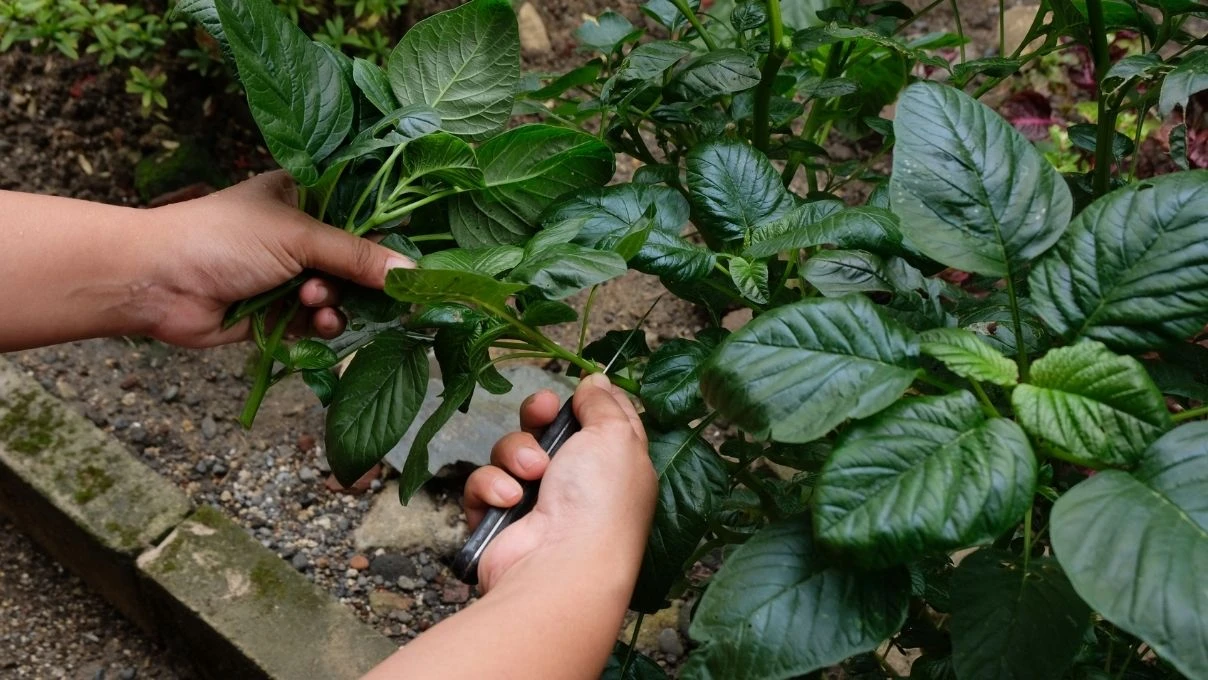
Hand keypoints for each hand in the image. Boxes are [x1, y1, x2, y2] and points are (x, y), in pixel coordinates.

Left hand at [138, 171, 414, 347]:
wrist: (156, 282)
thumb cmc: (223, 238)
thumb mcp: (298, 236)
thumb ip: (357, 255)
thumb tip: (413, 273)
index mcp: (304, 196)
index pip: (363, 212)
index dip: (387, 236)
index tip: (412, 258)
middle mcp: (300, 233)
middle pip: (356, 260)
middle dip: (359, 278)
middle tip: (361, 287)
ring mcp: (289, 274)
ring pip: (340, 295)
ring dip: (334, 303)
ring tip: (312, 303)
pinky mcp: (278, 312)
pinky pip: (317, 322)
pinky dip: (319, 325)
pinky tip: (312, 323)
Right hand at [463, 373, 656, 592]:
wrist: (561, 566)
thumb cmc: (599, 501)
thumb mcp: (616, 436)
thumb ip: (604, 403)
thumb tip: (596, 381)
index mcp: (612, 464)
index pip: (595, 419)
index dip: (583, 400)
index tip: (578, 390)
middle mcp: (575, 483)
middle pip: (544, 429)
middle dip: (537, 417)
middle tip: (543, 416)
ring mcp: (535, 503)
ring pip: (509, 451)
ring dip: (516, 455)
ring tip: (531, 475)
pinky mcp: (499, 519)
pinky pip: (482, 483)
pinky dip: (492, 487)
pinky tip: (510, 501)